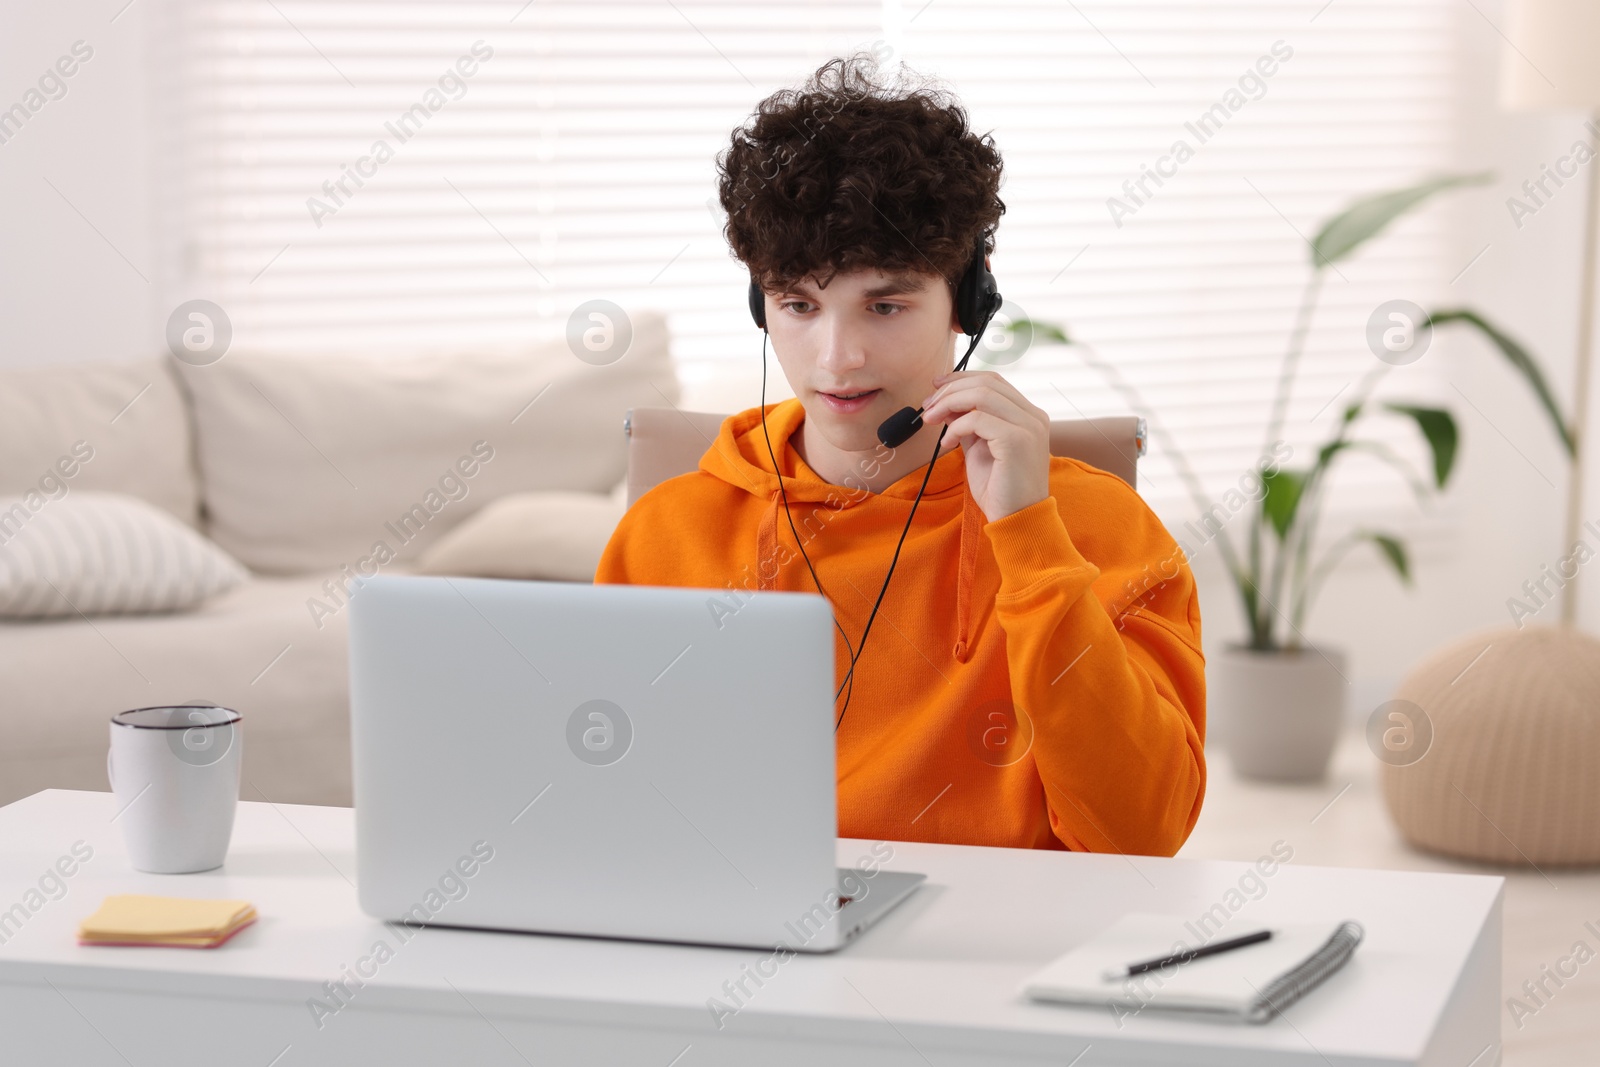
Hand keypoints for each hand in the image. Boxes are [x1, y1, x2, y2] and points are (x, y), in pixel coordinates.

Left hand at [919, 370, 1050, 521]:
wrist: (1017, 520)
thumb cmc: (1000, 489)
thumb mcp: (980, 448)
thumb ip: (968, 424)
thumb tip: (945, 404)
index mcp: (1028, 415)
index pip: (994, 381)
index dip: (962, 379)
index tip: (936, 386)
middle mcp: (1033, 416)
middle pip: (986, 382)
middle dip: (950, 390)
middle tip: (927, 406)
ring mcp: (1028, 426)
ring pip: (981, 394)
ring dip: (948, 404)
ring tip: (930, 420)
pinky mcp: (1017, 440)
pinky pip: (977, 419)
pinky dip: (955, 428)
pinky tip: (947, 444)